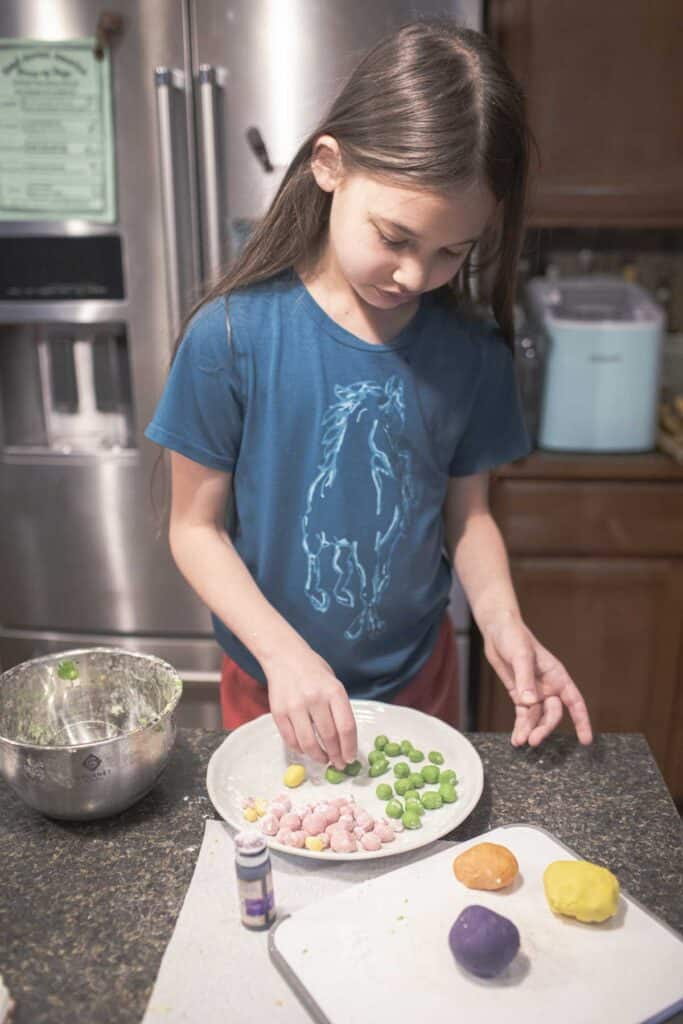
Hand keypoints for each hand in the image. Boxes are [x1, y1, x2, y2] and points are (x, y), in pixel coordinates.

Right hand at [263, 645, 357, 768]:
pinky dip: (300, 750)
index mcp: (334, 691)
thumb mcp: (334, 684)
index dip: (350, 747)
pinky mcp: (278, 713)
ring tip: (323, 759)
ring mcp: (294, 706)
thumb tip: (345, 741)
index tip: (350, 758)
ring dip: (318, 757)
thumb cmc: (314, 671)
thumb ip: (339, 710)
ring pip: (309, 743)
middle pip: (329, 737)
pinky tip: (307, 750)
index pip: (346, 727)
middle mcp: (315, 699)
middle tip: (339, 763)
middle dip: (336, 756)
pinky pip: (291, 740)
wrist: (285, 656)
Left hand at [482, 613, 592, 746]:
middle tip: (533, 741)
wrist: (497, 630)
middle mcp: (548, 687)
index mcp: (557, 676)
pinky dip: (520, 726)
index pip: (574, 701)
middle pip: (552, 714)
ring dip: (529, 730)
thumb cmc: (514, 637)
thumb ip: (525, 679)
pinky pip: (523, 715)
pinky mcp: (519, 695)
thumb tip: (528, 702)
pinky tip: (516, 739)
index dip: (581, 720)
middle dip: (544, 728)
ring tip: (520, 742)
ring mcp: (534, 692)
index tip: (586, 740)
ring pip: (536, 717)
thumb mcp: (520, 655)